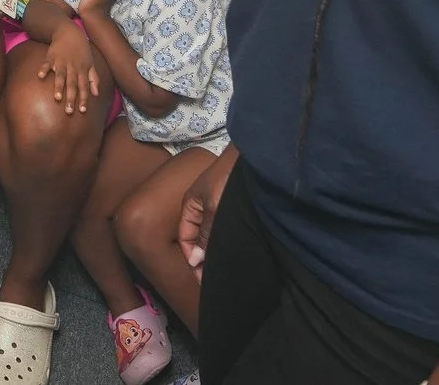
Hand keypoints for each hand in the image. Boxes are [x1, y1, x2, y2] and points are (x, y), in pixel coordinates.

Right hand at [39, 20, 104, 114]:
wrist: (70, 32)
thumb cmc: (82, 50)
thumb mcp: (90, 63)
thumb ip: (94, 79)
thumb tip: (96, 94)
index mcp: (82, 70)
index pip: (84, 87)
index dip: (84, 98)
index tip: (82, 111)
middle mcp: (73, 67)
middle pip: (72, 84)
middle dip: (71, 98)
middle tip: (69, 111)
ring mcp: (62, 62)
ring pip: (61, 76)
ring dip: (59, 86)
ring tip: (57, 98)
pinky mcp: (51, 56)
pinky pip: (47, 64)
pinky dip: (44, 69)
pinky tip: (41, 76)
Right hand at [179, 152, 237, 271]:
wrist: (253, 157)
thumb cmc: (227, 179)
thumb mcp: (214, 208)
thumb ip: (205, 235)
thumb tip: (195, 260)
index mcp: (190, 207)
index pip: (185, 240)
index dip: (192, 260)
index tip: (205, 280)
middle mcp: (201, 209)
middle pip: (198, 240)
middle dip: (204, 259)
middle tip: (217, 278)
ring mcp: (217, 208)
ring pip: (212, 236)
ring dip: (216, 251)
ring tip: (227, 268)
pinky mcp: (232, 208)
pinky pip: (224, 230)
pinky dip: (227, 242)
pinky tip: (236, 251)